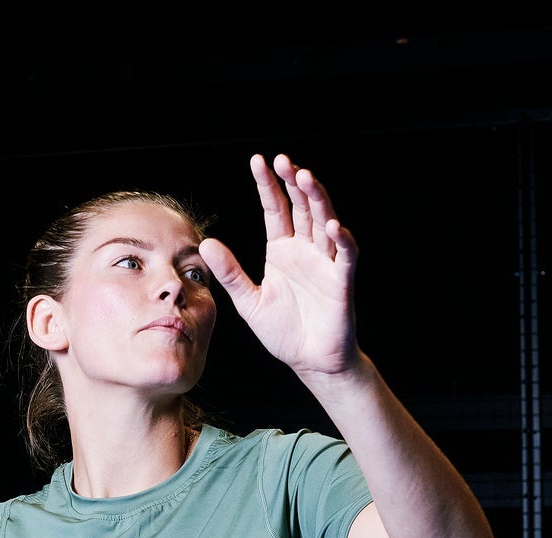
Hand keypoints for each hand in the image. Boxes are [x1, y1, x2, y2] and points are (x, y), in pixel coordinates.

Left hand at [201, 153, 359, 379]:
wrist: (309, 361)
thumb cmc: (283, 332)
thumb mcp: (248, 302)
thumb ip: (230, 272)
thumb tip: (206, 243)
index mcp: (282, 251)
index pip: (275, 210)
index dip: (268, 186)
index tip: (258, 161)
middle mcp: (305, 250)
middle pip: (302, 208)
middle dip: (294, 183)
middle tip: (284, 162)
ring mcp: (325, 263)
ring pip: (324, 222)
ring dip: (317, 200)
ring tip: (306, 177)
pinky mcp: (342, 281)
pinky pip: (346, 256)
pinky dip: (342, 240)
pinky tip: (333, 226)